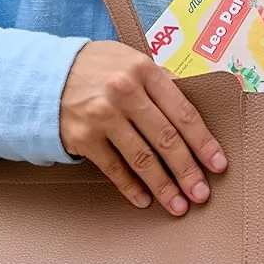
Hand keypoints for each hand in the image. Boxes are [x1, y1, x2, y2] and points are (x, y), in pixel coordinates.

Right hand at [60, 42, 226, 213]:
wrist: (44, 75)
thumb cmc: (98, 68)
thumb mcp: (131, 59)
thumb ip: (161, 80)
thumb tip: (198, 101)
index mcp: (145, 70)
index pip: (183, 112)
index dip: (204, 142)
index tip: (218, 165)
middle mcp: (125, 92)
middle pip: (166, 139)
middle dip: (188, 171)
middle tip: (201, 194)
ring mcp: (102, 116)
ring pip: (142, 159)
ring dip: (163, 186)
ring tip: (178, 205)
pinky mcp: (83, 137)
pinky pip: (114, 169)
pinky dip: (131, 187)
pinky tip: (145, 201)